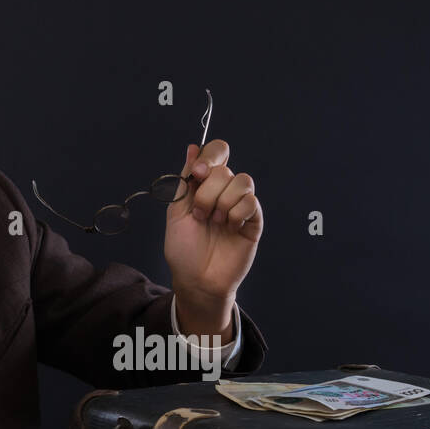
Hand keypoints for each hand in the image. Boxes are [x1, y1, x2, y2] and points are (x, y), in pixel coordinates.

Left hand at [164, 139, 261, 328]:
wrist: (197, 281)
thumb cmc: (184, 251)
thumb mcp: (176, 212)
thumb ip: (185, 180)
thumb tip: (192, 147)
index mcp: (204, 186)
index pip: (216, 153)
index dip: (209, 157)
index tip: (196, 174)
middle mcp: (223, 192)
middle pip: (225, 169)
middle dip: (207, 192)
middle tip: (201, 215)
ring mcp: (239, 206)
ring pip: (242, 181)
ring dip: (223, 202)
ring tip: (215, 223)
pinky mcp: (254, 221)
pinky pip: (252, 202)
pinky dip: (238, 213)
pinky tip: (230, 228)